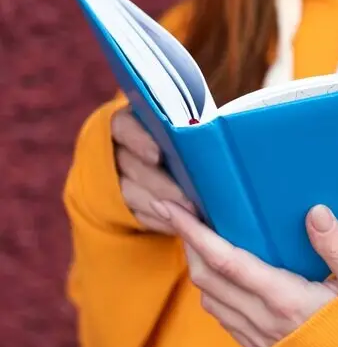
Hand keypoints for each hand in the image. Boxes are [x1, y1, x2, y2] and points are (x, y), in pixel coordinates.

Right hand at [112, 106, 192, 233]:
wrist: (174, 158)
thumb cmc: (191, 133)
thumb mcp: (190, 122)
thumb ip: (195, 124)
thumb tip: (213, 130)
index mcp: (131, 121)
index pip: (122, 125)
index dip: (137, 139)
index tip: (157, 155)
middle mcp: (118, 147)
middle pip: (130, 164)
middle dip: (160, 184)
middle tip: (188, 200)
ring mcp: (115, 177)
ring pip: (129, 192)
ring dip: (160, 206)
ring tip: (190, 216)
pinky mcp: (120, 203)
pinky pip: (136, 214)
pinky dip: (159, 221)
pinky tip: (180, 226)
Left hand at [157, 202, 337, 346]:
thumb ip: (337, 246)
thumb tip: (315, 211)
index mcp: (284, 298)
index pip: (226, 261)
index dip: (195, 233)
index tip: (173, 208)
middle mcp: (262, 318)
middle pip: (206, 278)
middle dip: (189, 244)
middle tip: (185, 215)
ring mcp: (257, 336)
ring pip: (209, 298)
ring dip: (199, 268)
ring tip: (203, 243)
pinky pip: (222, 316)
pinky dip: (214, 291)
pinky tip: (223, 277)